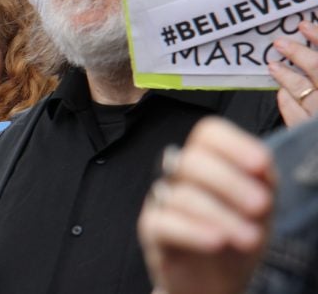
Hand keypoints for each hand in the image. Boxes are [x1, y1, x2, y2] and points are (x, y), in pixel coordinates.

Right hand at [138, 117, 275, 293]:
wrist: (218, 281)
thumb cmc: (238, 238)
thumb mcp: (261, 207)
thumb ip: (261, 180)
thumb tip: (260, 164)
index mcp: (207, 161)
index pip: (208, 134)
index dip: (234, 144)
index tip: (261, 165)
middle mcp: (179, 175)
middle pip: (193, 160)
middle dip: (230, 182)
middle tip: (260, 207)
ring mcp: (162, 200)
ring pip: (182, 195)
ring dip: (222, 216)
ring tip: (250, 238)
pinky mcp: (151, 229)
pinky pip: (164, 223)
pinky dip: (193, 232)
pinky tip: (217, 242)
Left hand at [268, 21, 317, 125]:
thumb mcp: (316, 110)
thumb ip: (314, 83)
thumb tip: (311, 38)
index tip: (307, 26)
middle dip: (299, 54)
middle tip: (280, 42)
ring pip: (302, 93)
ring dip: (287, 77)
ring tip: (272, 64)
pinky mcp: (310, 136)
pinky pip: (296, 120)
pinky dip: (288, 105)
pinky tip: (280, 95)